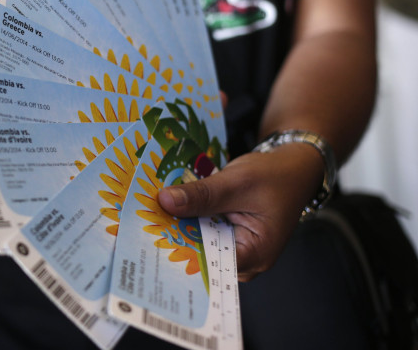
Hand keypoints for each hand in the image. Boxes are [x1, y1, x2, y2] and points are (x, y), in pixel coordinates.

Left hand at [157, 143, 323, 280]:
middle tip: (138, 225)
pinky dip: (186, 219)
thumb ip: (202, 195)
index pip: (209, 264)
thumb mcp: (237, 182)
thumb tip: (165, 201)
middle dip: (172, 238)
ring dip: (177, 227)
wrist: (292, 167)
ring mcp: (234, 249)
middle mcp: (244, 260)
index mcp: (255, 255)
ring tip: (144, 216)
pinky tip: (164, 209)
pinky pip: (201, 231)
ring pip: (198, 242)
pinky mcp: (226, 236)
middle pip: (200, 255)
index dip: (178, 251)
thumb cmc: (276, 176)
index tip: (148, 239)